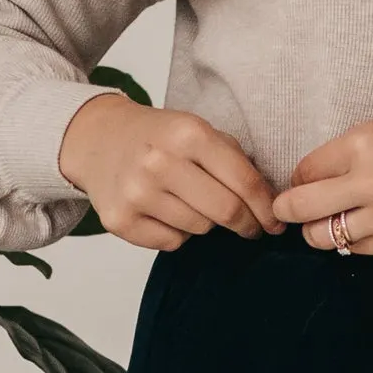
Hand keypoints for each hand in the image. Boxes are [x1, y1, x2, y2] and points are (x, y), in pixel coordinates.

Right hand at [59, 91, 287, 250]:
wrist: (97, 140)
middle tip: (251, 227)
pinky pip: (171, 242)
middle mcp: (160, 162)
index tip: (274, 222)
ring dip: (206, 223)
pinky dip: (177, 233)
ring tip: (192, 203)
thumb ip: (233, 160)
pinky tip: (166, 212)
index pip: (243, 182)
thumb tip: (269, 203)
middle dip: (246, 224)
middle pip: (225, 212)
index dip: (266, 208)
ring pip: (199, 229)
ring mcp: (137, 193)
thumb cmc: (157, 137)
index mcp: (188, 134)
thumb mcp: (196, 130)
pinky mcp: (120, 220)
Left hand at [270, 113, 372, 258]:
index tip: (303, 183)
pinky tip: (364, 225)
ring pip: (323, 238)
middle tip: (289, 211)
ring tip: (328, 220)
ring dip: (317, 231)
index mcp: (364, 146)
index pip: (302, 172)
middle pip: (301, 209)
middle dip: (288, 211)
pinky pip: (355, 251)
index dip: (297, 180)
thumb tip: (300, 186)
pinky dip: (351, 241)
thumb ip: (340, 157)